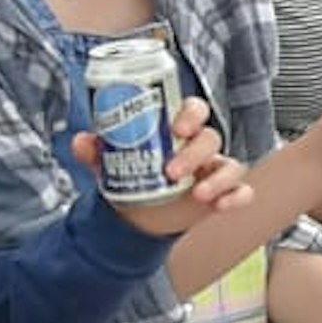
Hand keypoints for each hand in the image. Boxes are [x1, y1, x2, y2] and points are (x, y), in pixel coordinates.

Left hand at [75, 98, 254, 243]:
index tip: (177, 129)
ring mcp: (214, 169)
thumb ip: (96, 150)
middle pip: (211, 137)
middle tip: (172, 171)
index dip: (191, 114)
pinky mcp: (223, 193)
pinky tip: (221, 206)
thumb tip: (80, 141)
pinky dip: (237, 197)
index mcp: (177, 128)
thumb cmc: (130, 174)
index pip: (194, 109)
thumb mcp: (109, 162)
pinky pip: (241, 191)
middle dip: (195, 153)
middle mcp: (199, 146)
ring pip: (230, 164)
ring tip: (198, 194)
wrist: (137, 213)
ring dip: (218, 178)